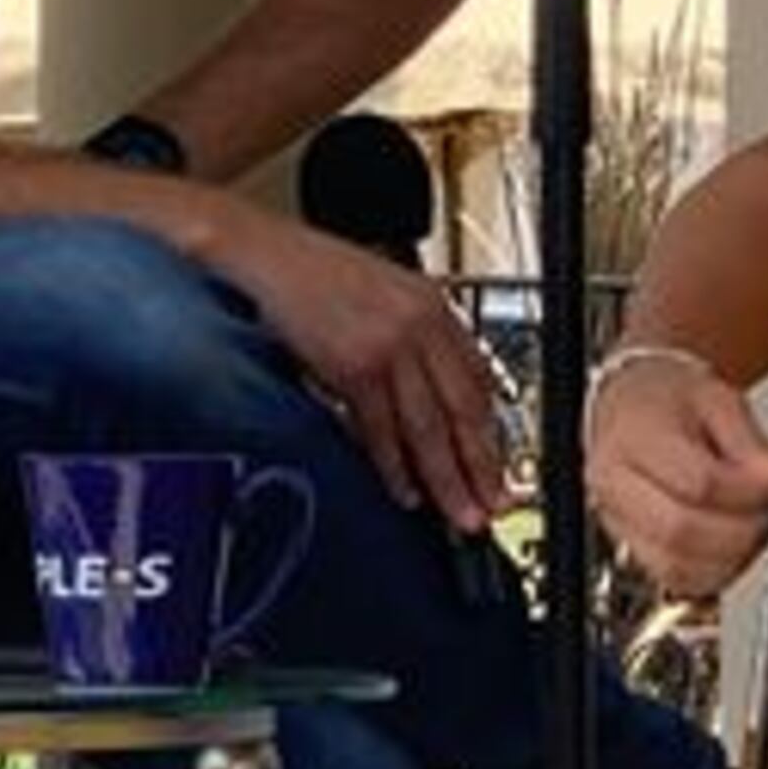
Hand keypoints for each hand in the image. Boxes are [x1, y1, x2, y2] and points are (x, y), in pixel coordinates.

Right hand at [219, 215, 507, 528]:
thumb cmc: (318, 272)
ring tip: (457, 513)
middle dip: (480, 466)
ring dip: (445, 478)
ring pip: (428, 427)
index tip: (498, 466)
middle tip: (490, 505)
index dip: (492, 431)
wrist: (269, 255)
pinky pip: (381, 429)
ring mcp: (388, 347)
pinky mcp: (353, 367)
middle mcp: (420, 325)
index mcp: (434, 306)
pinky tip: (406, 491)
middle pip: (463, 410)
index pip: (479, 380)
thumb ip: (418, 337)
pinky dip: (394, 467)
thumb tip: (437, 396)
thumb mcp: (387, 293)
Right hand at [587, 350, 767, 596]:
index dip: (753, 489)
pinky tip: (736, 545)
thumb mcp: (717, 398)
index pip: (698, 481)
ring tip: (757, 524)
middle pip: (683, 531)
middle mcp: (615, 486)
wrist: (634, 408)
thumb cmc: (671, 401)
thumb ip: (751, 442)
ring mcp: (618, 524)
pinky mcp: (633, 552)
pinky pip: (678, 581)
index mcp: (633, 436)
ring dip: (733, 556)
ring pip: (679, 566)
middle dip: (745, 529)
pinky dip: (716, 572)